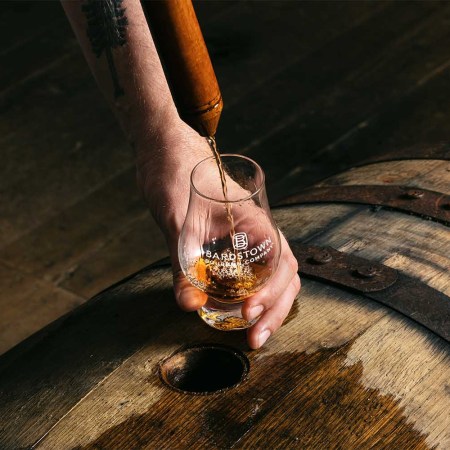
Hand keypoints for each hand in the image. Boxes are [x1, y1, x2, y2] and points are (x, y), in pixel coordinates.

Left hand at [137, 119, 299, 348]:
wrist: (166, 149)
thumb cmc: (175, 175)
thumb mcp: (175, 222)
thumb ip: (181, 263)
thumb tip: (188, 306)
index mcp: (254, 219)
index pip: (282, 260)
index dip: (273, 292)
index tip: (250, 312)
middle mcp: (259, 228)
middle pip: (285, 274)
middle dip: (275, 309)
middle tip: (256, 338)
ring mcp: (250, 234)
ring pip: (274, 274)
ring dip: (270, 305)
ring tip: (254, 332)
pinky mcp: (235, 239)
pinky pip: (255, 268)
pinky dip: (254, 292)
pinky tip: (240, 309)